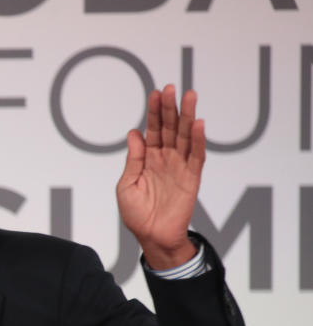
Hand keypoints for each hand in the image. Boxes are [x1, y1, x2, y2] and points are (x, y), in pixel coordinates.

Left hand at [116, 84, 204, 269]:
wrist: (151, 237)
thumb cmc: (136, 214)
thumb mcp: (126, 185)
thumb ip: (133, 159)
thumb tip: (134, 133)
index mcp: (148, 158)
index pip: (153, 129)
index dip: (154, 112)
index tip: (154, 93)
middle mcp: (165, 158)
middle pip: (170, 128)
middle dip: (170, 108)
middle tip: (171, 88)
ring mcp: (179, 167)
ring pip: (186, 136)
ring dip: (188, 116)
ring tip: (189, 96)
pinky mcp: (192, 178)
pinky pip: (196, 156)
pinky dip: (198, 140)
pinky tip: (199, 123)